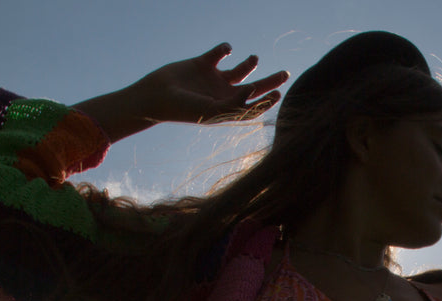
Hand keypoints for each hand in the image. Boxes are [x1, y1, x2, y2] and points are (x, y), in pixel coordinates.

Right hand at [76, 43, 287, 140]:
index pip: (253, 106)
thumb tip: (253, 89)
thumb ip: (234, 102)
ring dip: (249, 63)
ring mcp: (213, 79)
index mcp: (228, 109)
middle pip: (254, 87)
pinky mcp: (202, 64)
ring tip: (254, 58)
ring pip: (239, 70)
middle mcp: (224, 95)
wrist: (156, 96)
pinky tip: (227, 49)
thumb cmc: (184, 109)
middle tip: (285, 74)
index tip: (278, 93)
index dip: (267, 101)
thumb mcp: (211, 110)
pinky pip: (218, 54)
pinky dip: (224, 49)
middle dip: (270, 81)